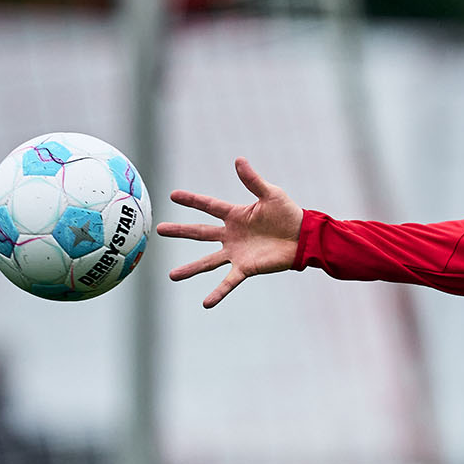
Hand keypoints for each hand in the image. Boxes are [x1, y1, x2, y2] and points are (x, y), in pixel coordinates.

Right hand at [157, 157, 301, 307]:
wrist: (303, 238)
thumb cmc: (289, 214)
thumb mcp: (270, 194)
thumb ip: (252, 180)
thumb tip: (238, 160)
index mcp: (235, 215)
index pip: (208, 206)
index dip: (191, 200)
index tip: (172, 196)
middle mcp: (231, 235)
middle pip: (200, 233)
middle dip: (180, 231)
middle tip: (159, 230)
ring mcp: (236, 253)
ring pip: (208, 261)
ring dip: (190, 269)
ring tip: (172, 276)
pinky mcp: (246, 268)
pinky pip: (229, 282)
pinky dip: (218, 292)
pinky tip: (205, 303)